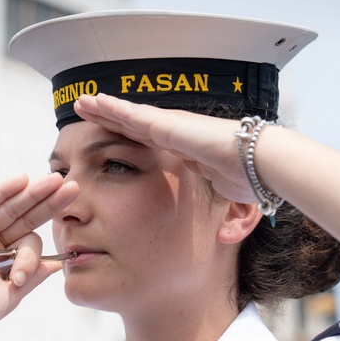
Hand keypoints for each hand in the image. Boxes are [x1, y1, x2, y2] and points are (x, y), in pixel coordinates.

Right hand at [0, 173, 78, 340]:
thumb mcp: (9, 297)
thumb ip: (32, 277)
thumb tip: (59, 263)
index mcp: (6, 262)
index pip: (29, 243)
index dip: (32, 253)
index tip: (20, 275)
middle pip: (23, 218)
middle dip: (47, 203)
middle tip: (72, 187)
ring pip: (5, 208)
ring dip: (29, 193)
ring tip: (53, 180)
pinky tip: (21, 181)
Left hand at [72, 94, 258, 204]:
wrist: (257, 162)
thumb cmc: (250, 179)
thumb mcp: (225, 201)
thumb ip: (219, 215)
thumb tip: (224, 237)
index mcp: (186, 150)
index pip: (151, 144)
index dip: (131, 139)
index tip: (114, 138)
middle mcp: (176, 134)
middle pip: (134, 126)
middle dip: (112, 120)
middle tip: (88, 112)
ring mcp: (170, 126)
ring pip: (127, 116)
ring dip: (103, 109)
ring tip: (81, 103)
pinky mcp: (165, 125)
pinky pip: (129, 116)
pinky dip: (109, 108)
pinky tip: (90, 103)